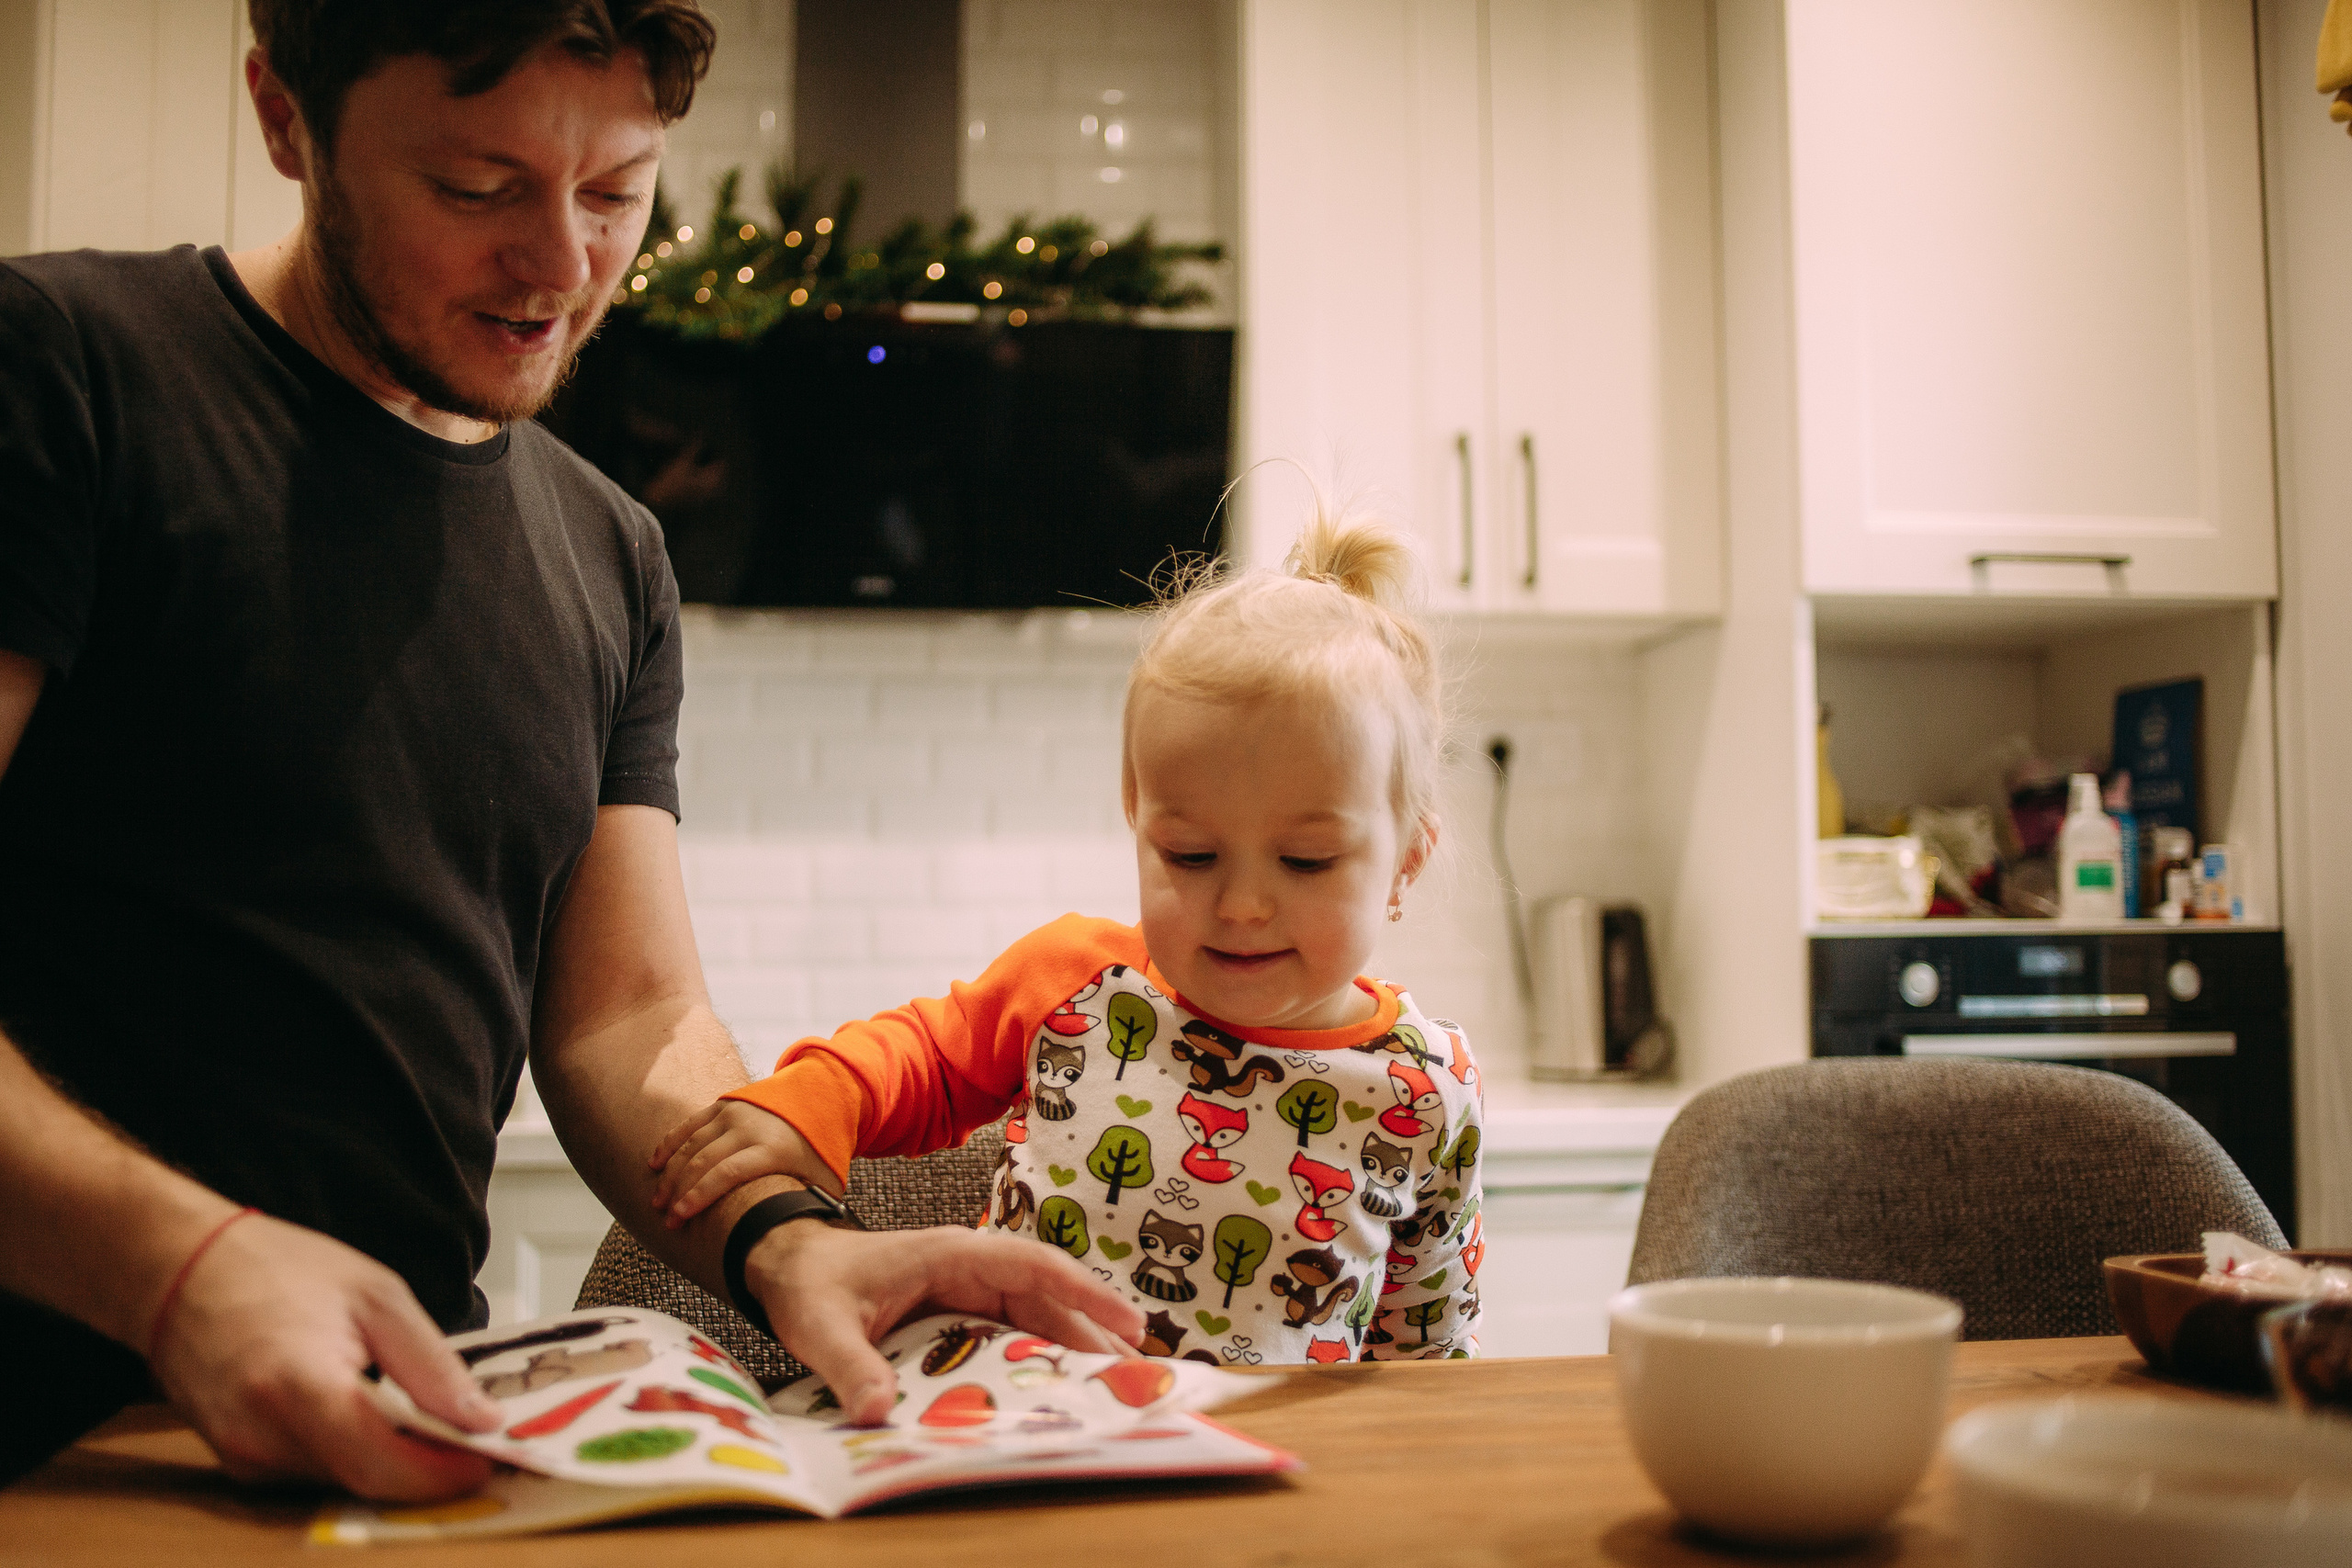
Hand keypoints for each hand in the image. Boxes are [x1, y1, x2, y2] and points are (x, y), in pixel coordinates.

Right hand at [146, 1209, 502, 1500]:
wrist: (179, 1269)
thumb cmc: (273, 1268)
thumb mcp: (377, 1295)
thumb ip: (430, 1364)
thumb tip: (479, 1418)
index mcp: (298, 1384)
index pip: (379, 1462)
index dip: (439, 1474)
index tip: (486, 1463)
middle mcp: (260, 1435)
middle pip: (364, 1480)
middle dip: (424, 1470)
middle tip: (473, 1443)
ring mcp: (242, 1455)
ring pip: (341, 1482)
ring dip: (389, 1462)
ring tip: (425, 1421)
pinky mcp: (237, 1462)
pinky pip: (312, 1474)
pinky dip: (351, 1454)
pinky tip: (371, 1417)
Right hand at [648, 1098, 823, 1225]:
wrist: (819, 1098)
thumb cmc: (818, 1149)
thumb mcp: (822, 1179)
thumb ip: (809, 1206)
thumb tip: (798, 1240)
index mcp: (771, 1148)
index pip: (726, 1174)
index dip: (699, 1196)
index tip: (680, 1217)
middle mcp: (748, 1127)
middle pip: (703, 1161)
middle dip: (680, 1192)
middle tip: (667, 1218)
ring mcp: (734, 1114)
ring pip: (691, 1145)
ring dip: (670, 1173)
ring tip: (658, 1200)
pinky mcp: (724, 1105)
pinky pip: (689, 1125)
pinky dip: (670, 1144)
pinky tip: (655, 1164)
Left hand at [744, 1219, 1146, 1424]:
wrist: (791, 1265)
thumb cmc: (810, 1283)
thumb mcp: (820, 1324)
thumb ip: (848, 1365)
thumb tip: (875, 1411)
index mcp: (951, 1254)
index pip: (1033, 1265)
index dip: (1084, 1291)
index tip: (1127, 1320)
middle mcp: (971, 1266)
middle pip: (1048, 1296)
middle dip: (1094, 1331)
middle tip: (1138, 1373)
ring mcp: (970, 1288)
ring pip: (1038, 1313)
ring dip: (1076, 1343)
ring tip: (1118, 1383)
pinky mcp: (962, 1311)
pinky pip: (1014, 1329)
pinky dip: (1043, 1352)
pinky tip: (1062, 1384)